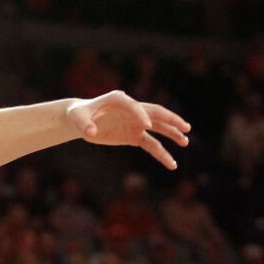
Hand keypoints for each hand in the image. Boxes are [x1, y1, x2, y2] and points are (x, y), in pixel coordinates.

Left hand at [67, 92, 190, 169]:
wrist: (80, 120)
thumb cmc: (78, 115)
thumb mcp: (78, 119)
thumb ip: (84, 125)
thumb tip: (91, 132)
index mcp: (119, 100)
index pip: (134, 106)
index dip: (140, 115)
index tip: (145, 126)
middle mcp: (132, 109)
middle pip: (155, 113)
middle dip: (170, 120)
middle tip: (185, 127)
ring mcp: (135, 123)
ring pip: (158, 128)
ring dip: (172, 134)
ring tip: (185, 141)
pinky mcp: (134, 135)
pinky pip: (151, 144)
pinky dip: (161, 153)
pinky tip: (171, 163)